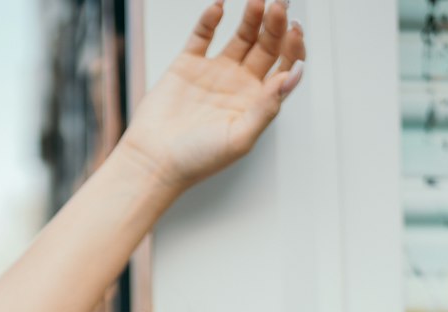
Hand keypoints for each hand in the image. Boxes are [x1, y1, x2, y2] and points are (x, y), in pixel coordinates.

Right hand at [116, 0, 305, 192]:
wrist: (154, 160)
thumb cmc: (196, 160)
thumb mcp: (240, 138)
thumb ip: (268, 106)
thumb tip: (293, 75)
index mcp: (256, 103)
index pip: (284, 67)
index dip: (292, 47)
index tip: (294, 30)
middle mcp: (239, 85)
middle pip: (266, 45)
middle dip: (275, 24)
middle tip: (277, 7)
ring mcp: (215, 72)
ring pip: (242, 35)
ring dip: (252, 16)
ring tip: (257, 1)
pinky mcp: (189, 64)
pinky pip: (203, 33)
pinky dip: (211, 17)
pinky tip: (219, 7)